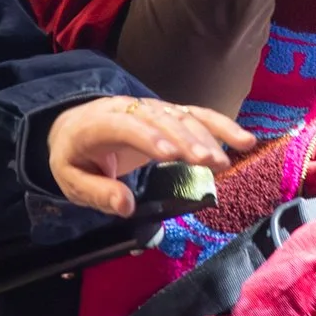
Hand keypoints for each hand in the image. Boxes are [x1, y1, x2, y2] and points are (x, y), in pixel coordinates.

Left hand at [44, 94, 255, 218]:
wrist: (74, 126)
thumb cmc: (75, 156)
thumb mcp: (71, 180)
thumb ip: (97, 192)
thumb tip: (126, 206)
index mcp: (99, 123)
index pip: (127, 126)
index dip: (149, 138)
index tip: (171, 155)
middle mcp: (129, 109)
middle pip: (162, 120)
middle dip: (187, 140)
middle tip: (211, 163)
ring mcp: (151, 109)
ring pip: (182, 117)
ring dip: (207, 136)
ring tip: (226, 160)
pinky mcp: (167, 114)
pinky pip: (196, 116)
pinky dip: (221, 126)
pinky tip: (244, 140)